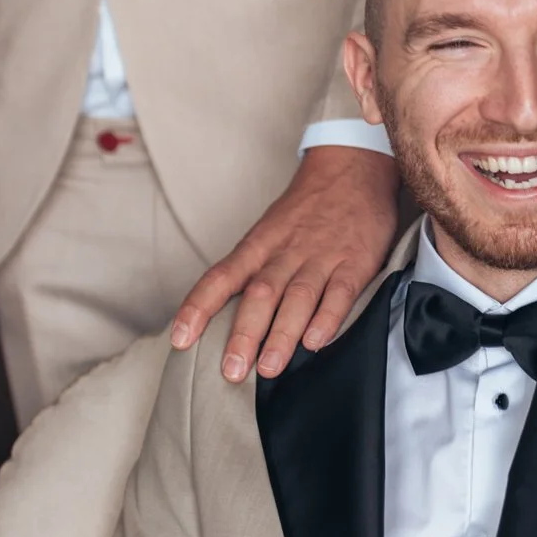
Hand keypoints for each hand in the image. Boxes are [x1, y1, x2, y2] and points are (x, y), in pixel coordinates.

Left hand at [171, 145, 401, 382]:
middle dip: (244, 334)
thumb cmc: (308, 207)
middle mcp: (286, 252)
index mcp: (259, 245)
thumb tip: (230, 317)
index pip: (221, 277)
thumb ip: (255, 270)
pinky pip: (341, 292)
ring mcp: (322, 256)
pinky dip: (328, 318)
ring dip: (282, 335)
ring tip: (269, 368)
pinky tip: (316, 342)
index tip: (180, 339)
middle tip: (232, 371)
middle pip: (259, 294)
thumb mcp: (271, 230)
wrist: (352, 165)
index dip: (198, 308)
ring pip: (297, 297)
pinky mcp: (356, 261)